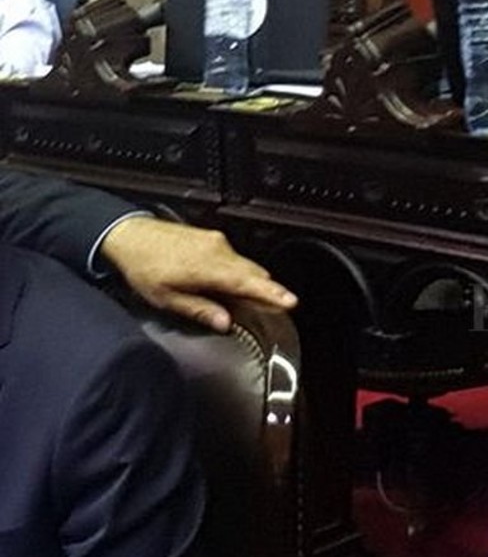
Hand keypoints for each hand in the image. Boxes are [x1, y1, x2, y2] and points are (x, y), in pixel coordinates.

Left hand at [100, 217, 297, 331]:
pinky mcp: (213, 238)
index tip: (290, 301)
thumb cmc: (144, 266)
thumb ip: (199, 309)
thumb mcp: (166, 297)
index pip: (248, 283)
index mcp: (207, 268)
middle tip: (273, 307)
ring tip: (249, 298)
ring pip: (246, 265)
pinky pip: (236, 257)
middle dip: (265, 290)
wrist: (128, 234)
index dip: (272, 294)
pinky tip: (229, 281)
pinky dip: (239, 271)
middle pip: (254, 273)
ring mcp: (216, 242)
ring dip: (251, 281)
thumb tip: (225, 322)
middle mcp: (217, 251)